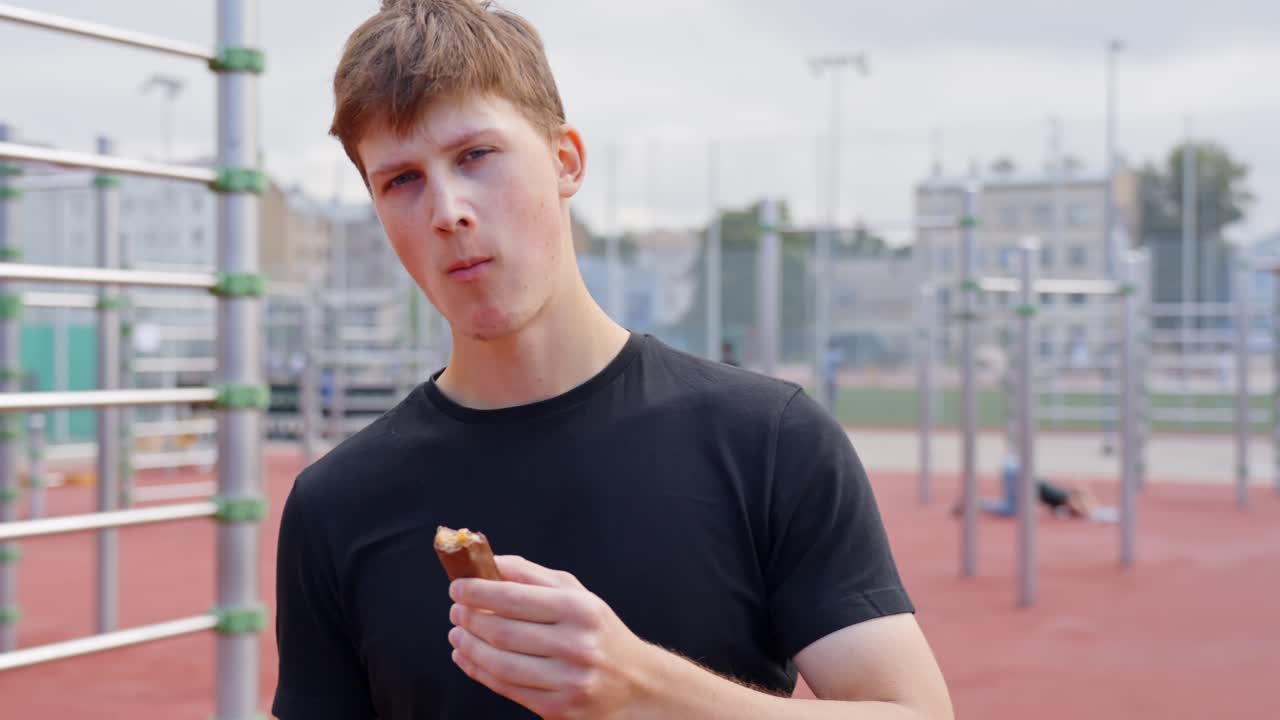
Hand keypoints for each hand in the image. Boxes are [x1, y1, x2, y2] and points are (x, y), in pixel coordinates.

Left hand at [448, 555, 657, 718]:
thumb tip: (487, 561)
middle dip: (469, 619)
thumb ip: (531, 574)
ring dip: (469, 646)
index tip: (457, 587)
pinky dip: (478, 671)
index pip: (514, 597)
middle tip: (456, 611)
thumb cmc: (598, 631)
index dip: (477, 592)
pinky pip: (506, 689)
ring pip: (500, 664)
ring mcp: (567, 681)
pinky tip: (466, 657)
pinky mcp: (557, 709)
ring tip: (457, 633)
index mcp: (580, 609)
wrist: (636, 682)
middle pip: (503, 631)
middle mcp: (576, 645)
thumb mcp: (576, 593)